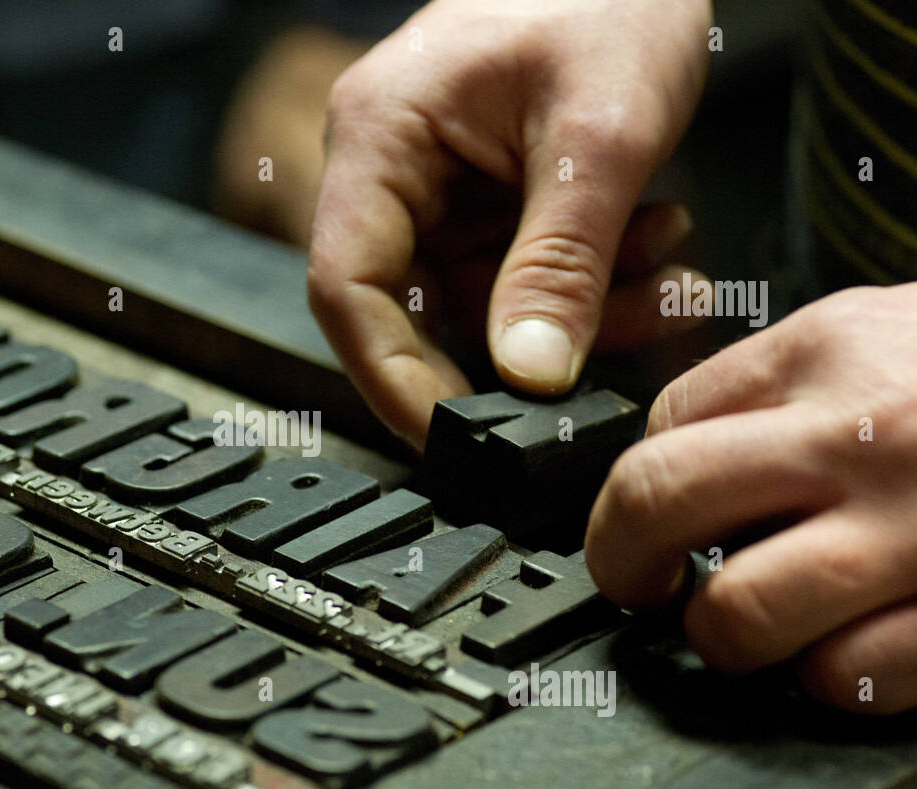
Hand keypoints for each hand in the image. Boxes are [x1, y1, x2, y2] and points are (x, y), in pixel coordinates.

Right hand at [307, 0, 712, 448]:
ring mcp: (433, 188)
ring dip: (573, 312)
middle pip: (415, 309)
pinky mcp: (480, 202)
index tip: (456, 433)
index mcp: (379, 135)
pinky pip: (515, 279)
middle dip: (515, 346)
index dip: (390, 375)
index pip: (347, 287)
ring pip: (480, 306)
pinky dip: (586, 286)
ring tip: (662, 270)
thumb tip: (528, 379)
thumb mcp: (600, 136)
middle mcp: (388, 169)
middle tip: (600, 356)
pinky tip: (653, 252)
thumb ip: (562, 265)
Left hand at [585, 283, 916, 713]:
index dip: (635, 485)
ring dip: (725, 635)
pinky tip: (847, 653)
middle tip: (639, 583)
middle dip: (624, 559)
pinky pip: (853, 674)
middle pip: (659, 500)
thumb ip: (788, 386)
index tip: (644, 519)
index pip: (663, 426)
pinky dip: (832, 678)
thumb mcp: (887, 332)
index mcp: (827, 350)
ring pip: (741, 611)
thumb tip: (684, 453)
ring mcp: (916, 529)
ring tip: (745, 628)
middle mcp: (859, 433)